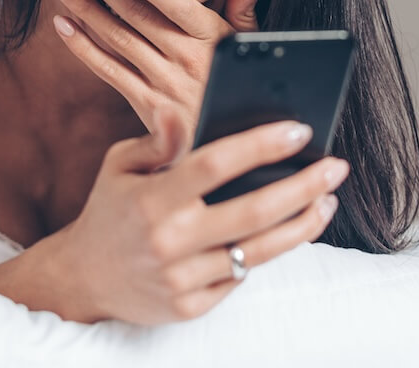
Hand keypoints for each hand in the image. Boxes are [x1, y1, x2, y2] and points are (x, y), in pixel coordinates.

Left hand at [50, 0, 272, 141]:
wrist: (231, 147)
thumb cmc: (241, 85)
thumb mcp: (250, 49)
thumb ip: (245, 11)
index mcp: (215, 39)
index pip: (178, 6)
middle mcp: (189, 60)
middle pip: (138, 15)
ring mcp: (165, 84)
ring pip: (118, 38)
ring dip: (84, 8)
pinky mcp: (147, 105)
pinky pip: (109, 72)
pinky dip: (84, 48)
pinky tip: (63, 25)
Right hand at [54, 106, 348, 323]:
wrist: (82, 280)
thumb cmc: (110, 211)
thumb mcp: (120, 164)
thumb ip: (157, 140)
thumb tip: (181, 110)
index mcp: (152, 199)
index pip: (215, 165)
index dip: (260, 145)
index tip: (299, 128)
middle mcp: (169, 241)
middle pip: (253, 211)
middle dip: (302, 186)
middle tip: (335, 166)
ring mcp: (181, 279)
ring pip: (258, 250)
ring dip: (302, 225)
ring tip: (327, 200)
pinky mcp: (190, 307)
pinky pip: (241, 277)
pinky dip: (265, 253)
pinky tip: (286, 231)